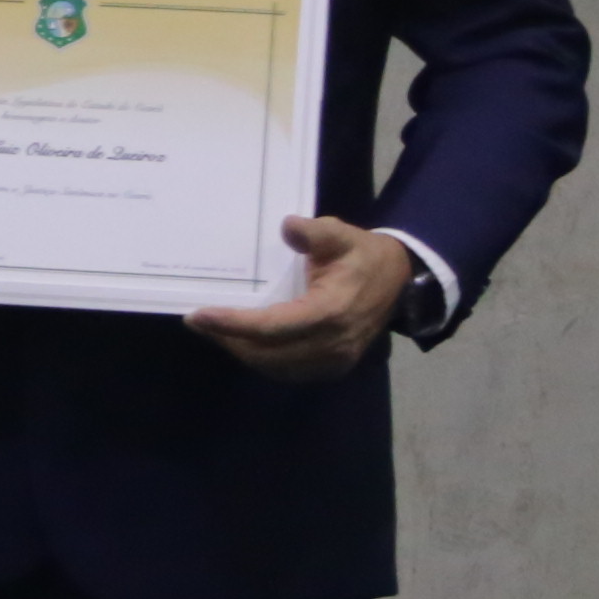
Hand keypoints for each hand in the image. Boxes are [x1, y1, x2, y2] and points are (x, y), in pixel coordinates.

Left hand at [184, 215, 416, 384]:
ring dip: (242, 351)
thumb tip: (288, 227)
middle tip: (199, 322)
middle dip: (228, 339)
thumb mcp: (342, 235)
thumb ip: (315, 232)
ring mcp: (336, 360)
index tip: (197, 316)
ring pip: (275, 366)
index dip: (233, 324)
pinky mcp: (335, 367)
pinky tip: (244, 343)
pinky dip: (263, 360)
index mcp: (331, 312)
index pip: (272, 326)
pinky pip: (290, 371)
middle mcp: (333, 343)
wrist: (400, 279)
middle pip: (267, 352)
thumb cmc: (364, 255)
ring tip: (216, 331)